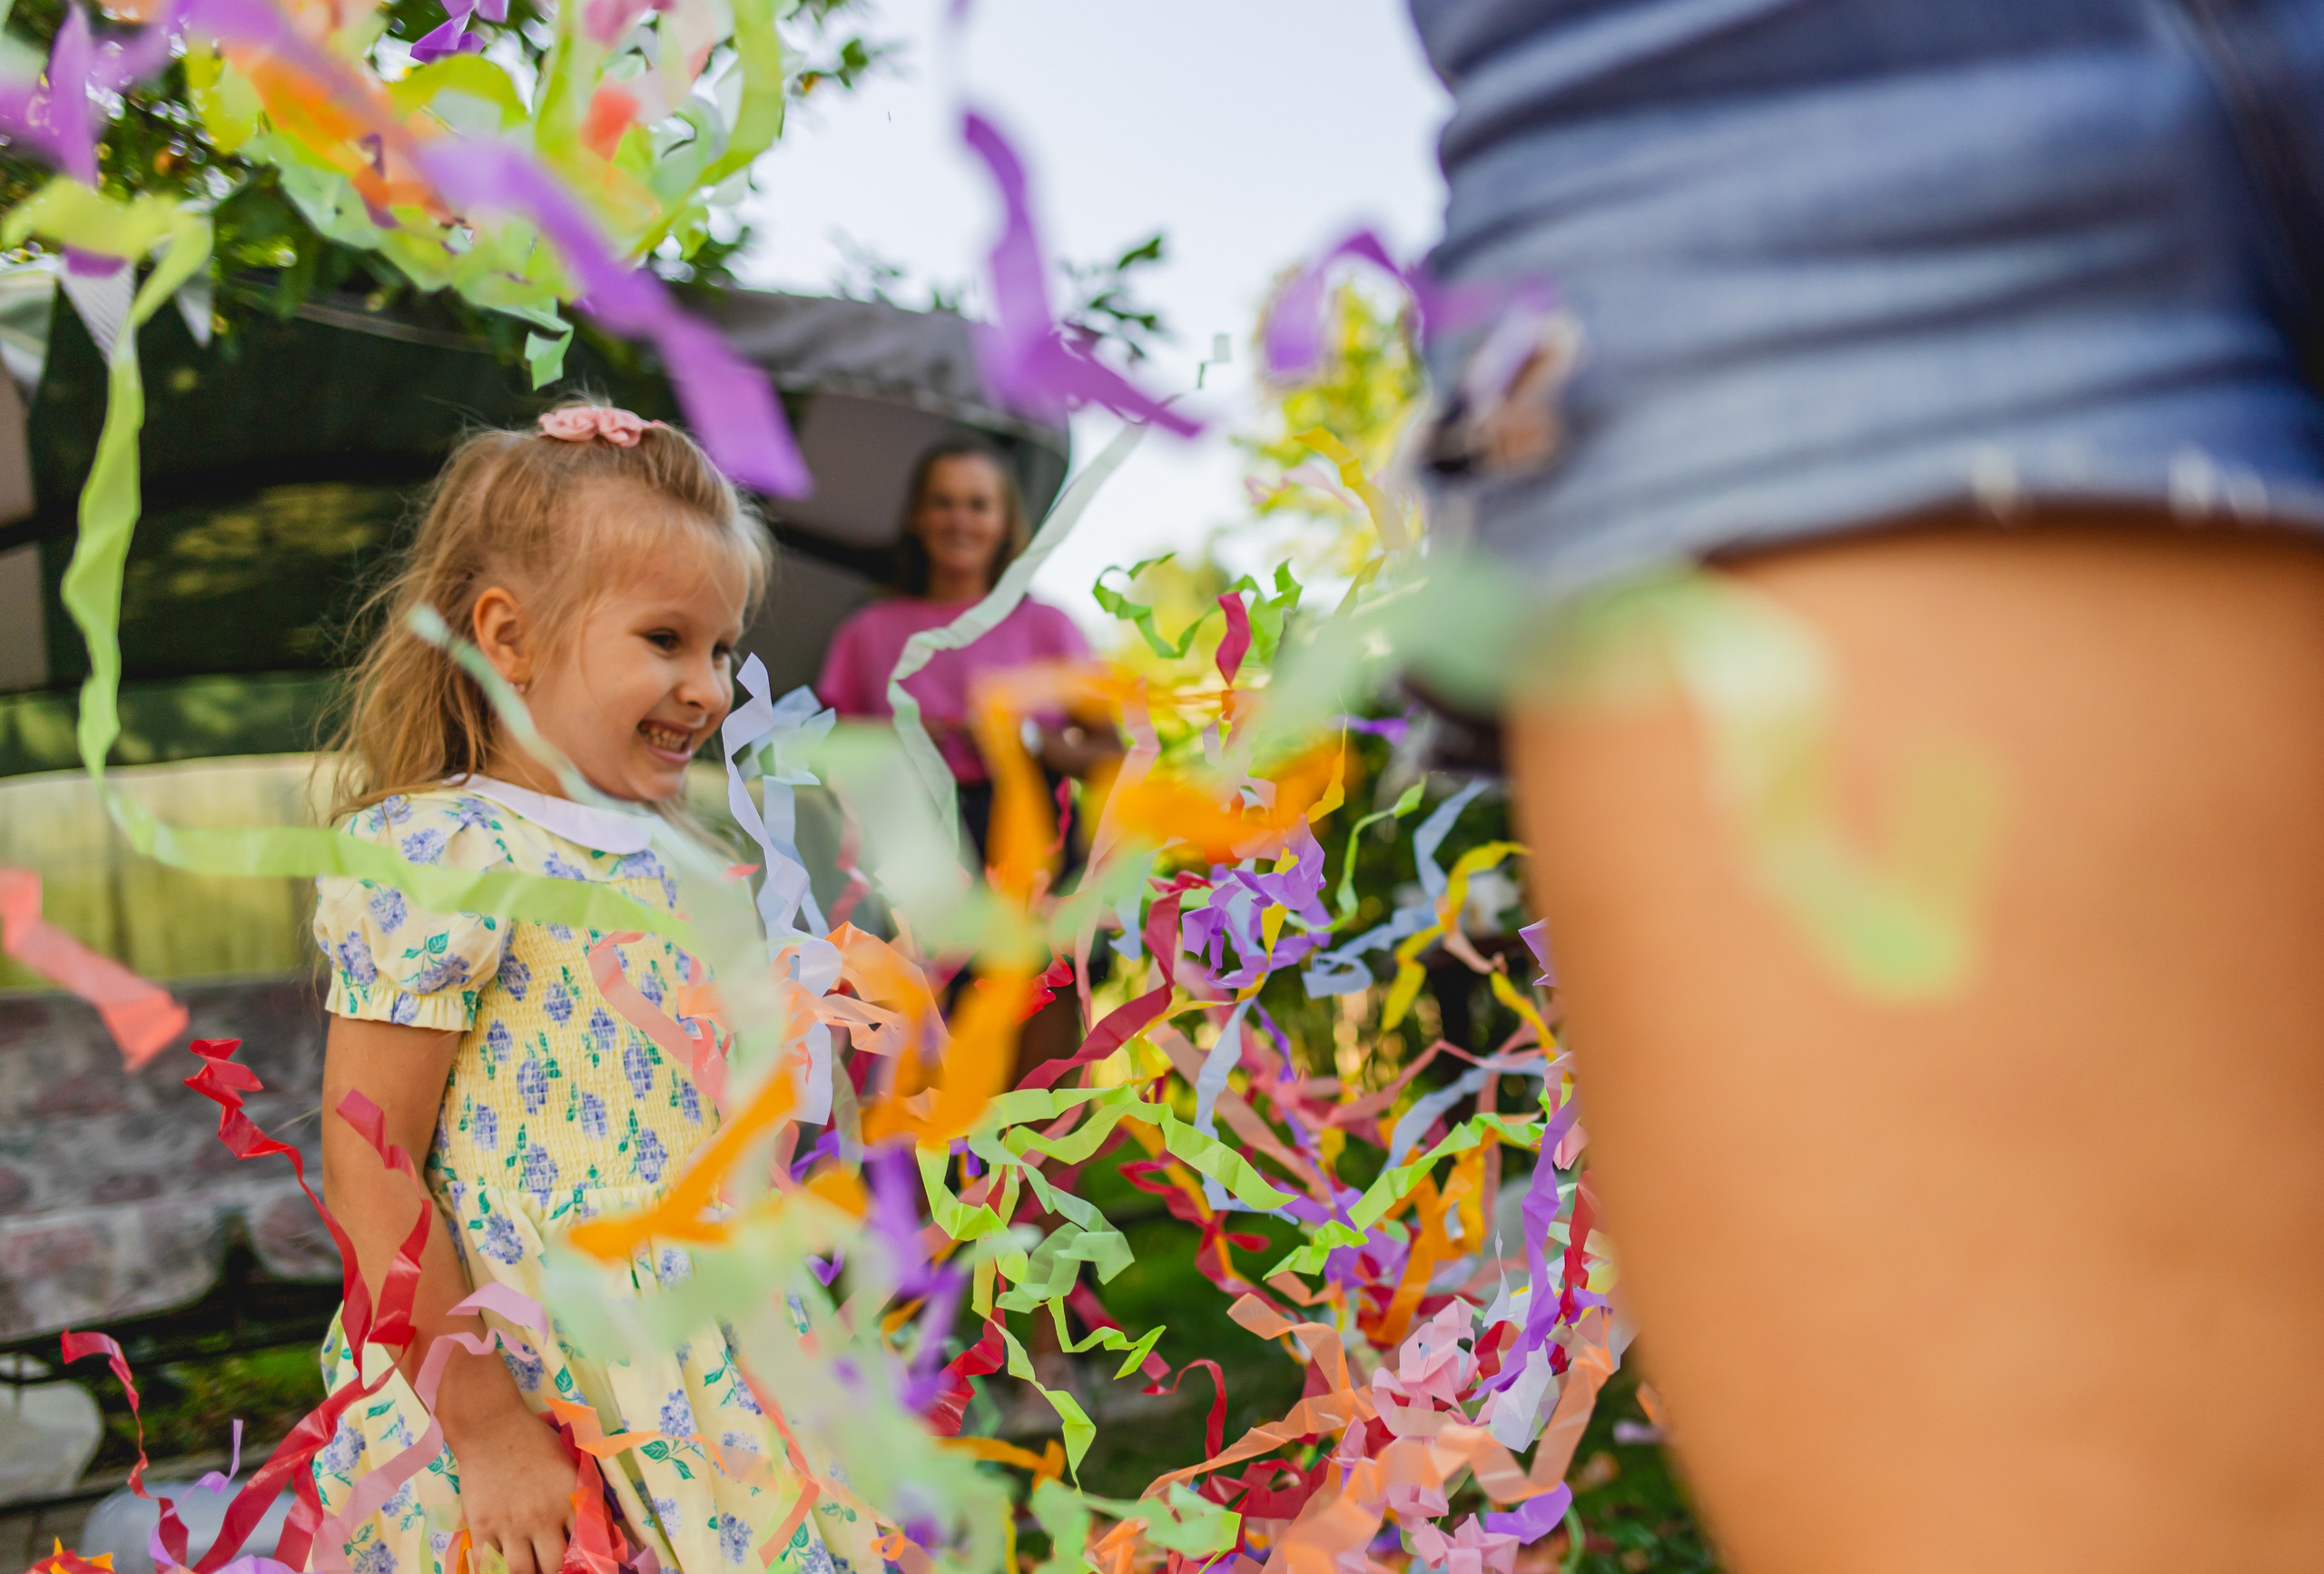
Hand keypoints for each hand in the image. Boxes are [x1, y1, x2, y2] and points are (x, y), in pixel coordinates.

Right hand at [447, 1398, 575, 1573]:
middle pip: (553, 1567)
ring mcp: (510, 1525)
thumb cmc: (536, 1441)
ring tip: (529, 1570)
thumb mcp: (571, 1465)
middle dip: (554, 1572)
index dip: (587, 1562)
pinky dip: (494, 1572)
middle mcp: (542, 1518)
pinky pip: (487, 1565)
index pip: (587, 1545)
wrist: (493, 1428)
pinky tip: (500, 1569)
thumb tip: (604, 1526)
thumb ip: (585, 1496)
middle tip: (552, 1567)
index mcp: (569, 1501)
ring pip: (521, 1572)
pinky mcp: (482, 1527)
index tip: (584, 1566)